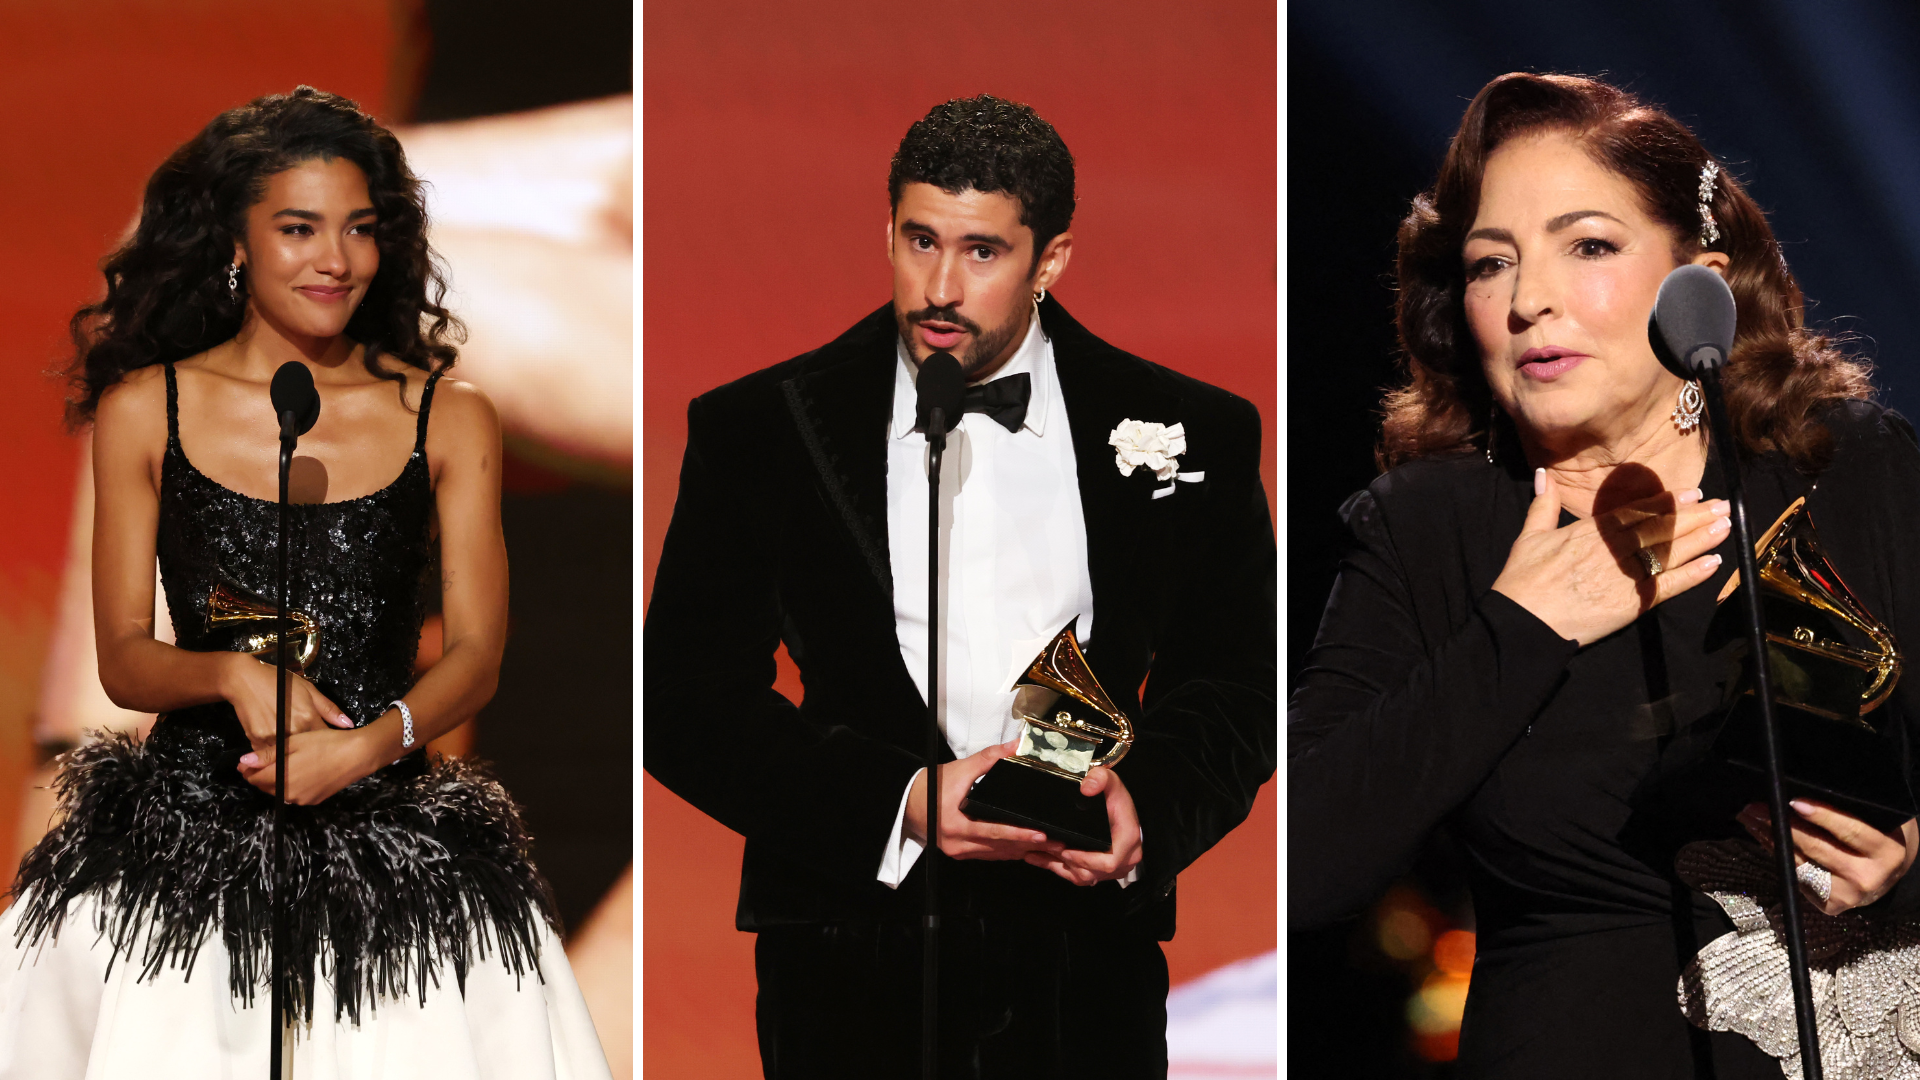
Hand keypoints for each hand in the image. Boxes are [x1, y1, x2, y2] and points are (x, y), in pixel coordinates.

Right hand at [221, 653, 353, 752]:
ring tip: (289, 745)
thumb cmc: (279, 682)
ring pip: (287, 754)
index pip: (324, 738)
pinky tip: (273, 743)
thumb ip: (328, 709)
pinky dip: (272, 751)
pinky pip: (269, 753)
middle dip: (308, 750)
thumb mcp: (308, 689)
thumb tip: (348, 725)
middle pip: (306, 749)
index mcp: (308, 717)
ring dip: (289, 753)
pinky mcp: (257, 740)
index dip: (326, 742)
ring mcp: (274, 736)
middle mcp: (293, 729)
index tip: (326, 743)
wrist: (244, 680)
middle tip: (304, 744)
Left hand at [239, 727, 379, 804]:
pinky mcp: (315, 800)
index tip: (248, 760)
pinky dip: (291, 785)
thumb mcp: (294, 743)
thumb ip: (267, 755)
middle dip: (261, 775)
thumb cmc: (325, 743)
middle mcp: (288, 794)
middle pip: (265, 787)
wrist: (358, 755)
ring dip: (276, 781)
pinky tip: (301, 771)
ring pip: (280, 792)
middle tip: (265, 760)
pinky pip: (294, 794)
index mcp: (280, 778)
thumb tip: (244, 762)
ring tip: (285, 764)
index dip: (248, 769)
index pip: (253, 778)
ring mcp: (302, 800)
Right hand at [906, 740, 1065, 861]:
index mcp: (955, 825)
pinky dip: (1007, 851)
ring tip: (1048, 847)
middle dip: (1029, 846)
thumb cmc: (931, 787)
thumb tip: (1015, 746)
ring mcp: (958, 851)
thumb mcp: (960, 769)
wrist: (908, 802)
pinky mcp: (961, 853)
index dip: (1018, 834)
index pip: (993, 832)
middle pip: (1000, 848)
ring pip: (997, 855)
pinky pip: (989, 855)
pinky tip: (1025, 847)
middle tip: (1056, 843)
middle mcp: (957, 844)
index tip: (1039, 834)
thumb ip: (989, 758)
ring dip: (1022, 850)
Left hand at [1022, 766, 1143, 885]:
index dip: (1085, 860)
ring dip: (1061, 866)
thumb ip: (1100, 778)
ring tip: (1041, 852)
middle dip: (1069, 863)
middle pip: (1093, 873)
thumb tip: (1087, 788)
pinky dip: (1060, 869)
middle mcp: (1125, 858)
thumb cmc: (1115, 798)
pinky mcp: (1102, 871)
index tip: (1066, 851)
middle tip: (1048, 848)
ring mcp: (1114, 868)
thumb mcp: (1110, 781)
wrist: (1119, 809)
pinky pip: (1080, 877)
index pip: (1109, 862)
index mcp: (1128, 840)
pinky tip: (1042, 858)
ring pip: (1084, 878)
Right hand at [1491, 469, 1729, 644]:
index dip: (1666, 502)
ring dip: (1700, 538)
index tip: (1692, 493)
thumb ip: (1542, 504)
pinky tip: (1712, 564)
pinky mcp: (1631, 603)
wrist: (1525, 621)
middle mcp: (1613, 549)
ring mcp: (1625, 576)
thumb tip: (1542, 474)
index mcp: (1590, 532)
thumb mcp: (1528, 537)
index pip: (1636, 512)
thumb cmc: (1522, 581)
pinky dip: (1691, 575)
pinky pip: (1668, 586)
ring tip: (1725, 526)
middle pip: (1660, 529)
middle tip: (1722, 505)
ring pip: (1669, 552)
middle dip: (1694, 516)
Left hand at [1737, 800, 1919, 914]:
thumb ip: (1854, 810)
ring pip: (1800, 862)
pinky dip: (1778, 854)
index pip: (1850, 830)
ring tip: (1751, 818)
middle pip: (1818, 847)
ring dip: (1771, 837)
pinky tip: (1764, 837)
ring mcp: (1849, 895)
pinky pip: (1796, 875)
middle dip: (1783, 824)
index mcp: (1887, 851)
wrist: (1888, 875)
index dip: (1822, 815)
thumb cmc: (1879, 838)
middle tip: (1756, 807)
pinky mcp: (1831, 905)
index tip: (1793, 801)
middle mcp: (1868, 877)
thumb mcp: (1878, 821)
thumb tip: (1808, 791)